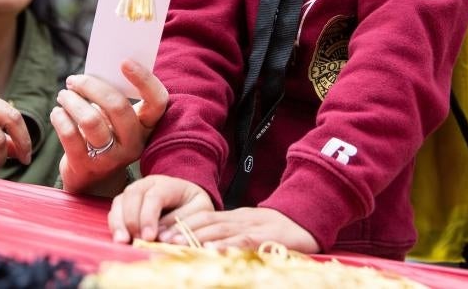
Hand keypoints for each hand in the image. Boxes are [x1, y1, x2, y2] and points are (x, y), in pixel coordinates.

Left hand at [51, 59, 166, 195]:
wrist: (93, 179)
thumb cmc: (106, 136)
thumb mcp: (118, 120)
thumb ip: (115, 97)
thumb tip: (96, 70)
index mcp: (146, 127)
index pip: (158, 102)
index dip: (144, 80)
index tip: (124, 62)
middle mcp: (133, 143)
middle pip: (118, 106)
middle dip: (92, 86)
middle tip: (75, 79)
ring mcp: (111, 157)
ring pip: (91, 120)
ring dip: (72, 101)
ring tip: (64, 95)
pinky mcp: (86, 166)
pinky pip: (70, 135)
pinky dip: (60, 118)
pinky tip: (57, 112)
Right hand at [107, 174, 213, 242]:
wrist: (187, 198)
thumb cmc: (193, 205)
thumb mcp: (200, 210)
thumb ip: (184, 221)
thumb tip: (163, 237)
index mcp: (168, 183)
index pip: (154, 196)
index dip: (149, 216)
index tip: (149, 237)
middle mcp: (147, 184)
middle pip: (133, 195)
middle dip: (132, 219)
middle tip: (136, 240)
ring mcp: (134, 191)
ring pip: (120, 200)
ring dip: (119, 222)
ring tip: (122, 241)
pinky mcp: (125, 203)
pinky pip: (115, 210)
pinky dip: (115, 224)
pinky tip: (120, 239)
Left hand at [156, 206, 318, 252]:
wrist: (306, 218)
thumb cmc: (275, 230)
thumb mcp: (248, 229)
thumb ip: (228, 235)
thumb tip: (203, 246)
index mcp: (233, 218)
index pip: (202, 219)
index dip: (181, 226)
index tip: (161, 234)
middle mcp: (238, 220)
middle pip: (206, 224)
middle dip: (182, 232)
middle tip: (161, 240)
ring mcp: (252, 227)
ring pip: (221, 230)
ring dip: (198, 237)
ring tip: (178, 244)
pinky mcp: (266, 236)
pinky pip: (244, 240)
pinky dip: (228, 245)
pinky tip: (213, 249)